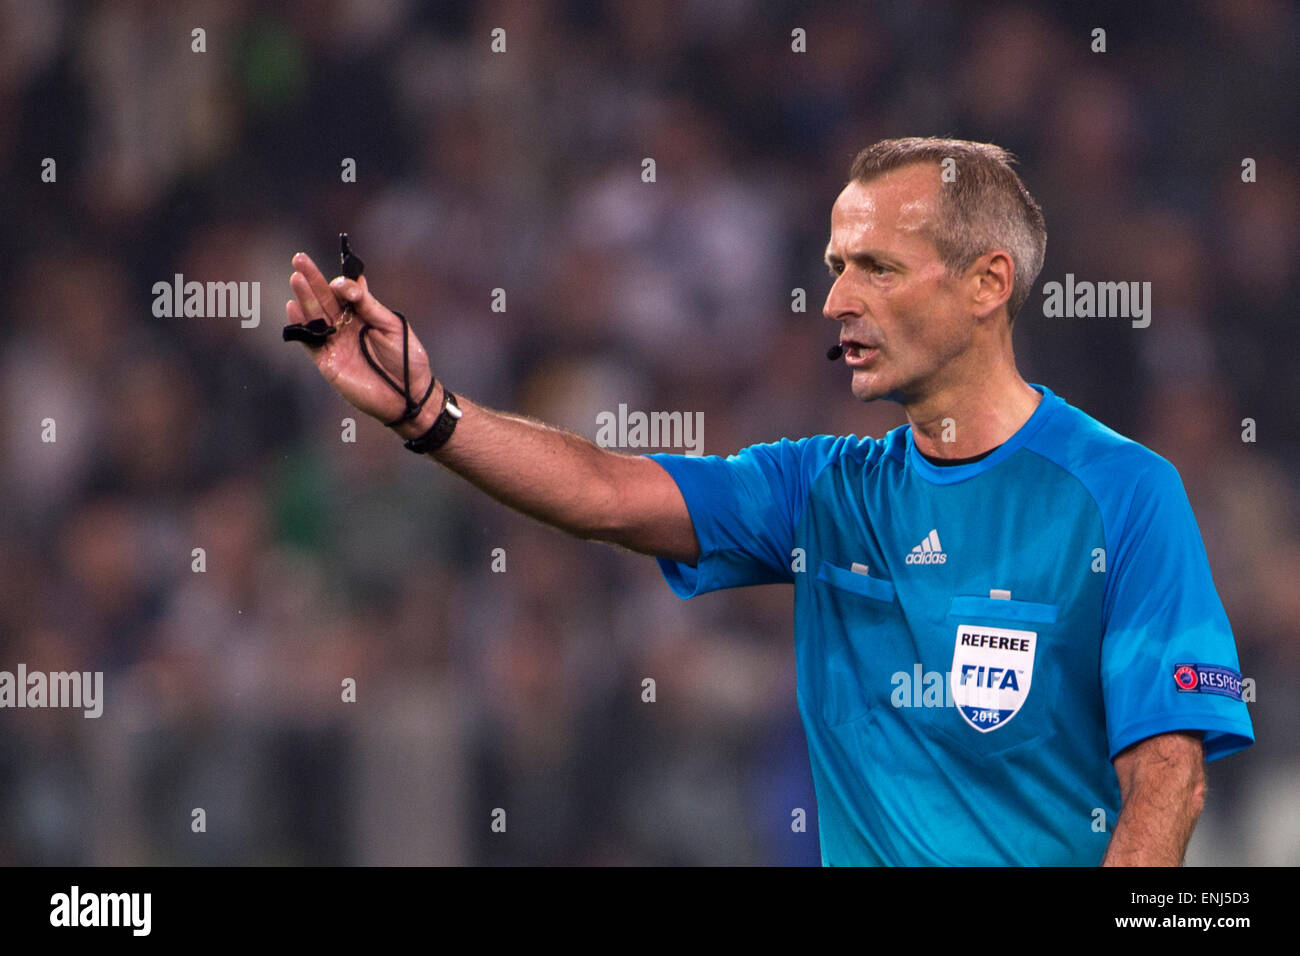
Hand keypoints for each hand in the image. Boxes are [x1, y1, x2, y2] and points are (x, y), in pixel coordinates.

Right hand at [285, 252, 440, 438]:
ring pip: (315, 316)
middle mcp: (346, 326)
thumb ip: (371, 307)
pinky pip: (310, 341)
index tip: (350, 291)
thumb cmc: (408, 360)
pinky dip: (301, 325)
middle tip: (299, 258)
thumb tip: (356, 283)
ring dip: (304, 296)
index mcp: (363, 315)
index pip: (345, 292)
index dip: (344, 286)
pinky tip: (293, 307)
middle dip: (312, 279)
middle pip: (325, 298)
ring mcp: (335, 343)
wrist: (409, 395)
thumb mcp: (393, 327)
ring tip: (296, 277)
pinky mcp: (328, 362)